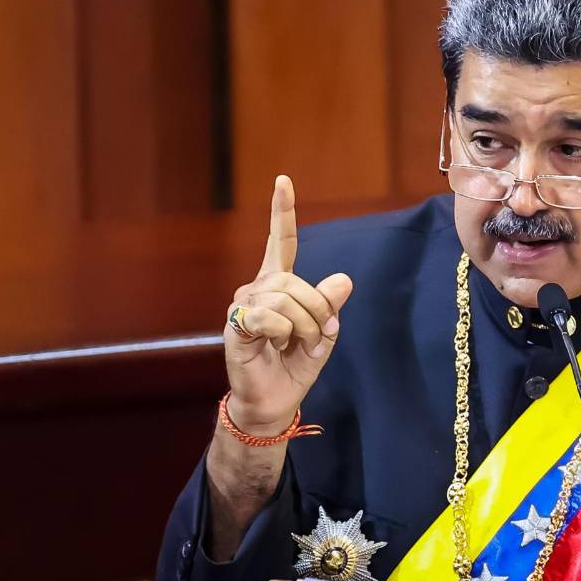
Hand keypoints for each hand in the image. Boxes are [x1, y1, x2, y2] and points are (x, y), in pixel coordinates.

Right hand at [223, 175, 353, 434]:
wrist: (274, 401)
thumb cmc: (295, 366)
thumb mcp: (323, 333)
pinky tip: (278, 347)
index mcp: (278, 284)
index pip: (280, 242)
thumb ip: (330, 306)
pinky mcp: (236, 326)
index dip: (282, 211)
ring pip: (286, 299)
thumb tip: (344, 279)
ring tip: (300, 346)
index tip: (283, 180)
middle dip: (318, 311)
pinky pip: (269, 318)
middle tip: (320, 336)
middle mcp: (257, 288)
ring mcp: (244, 306)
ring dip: (305, 326)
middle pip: (296, 282)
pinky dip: (285, 334)